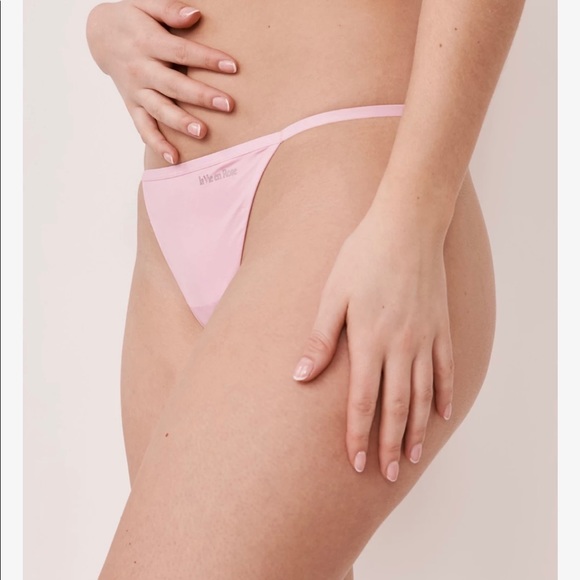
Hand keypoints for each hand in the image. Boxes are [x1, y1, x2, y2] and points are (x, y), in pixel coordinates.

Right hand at [86, 0, 238, 162]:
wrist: (100, 36)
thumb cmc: (132, 20)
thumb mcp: (145, 5)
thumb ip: (169, 10)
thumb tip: (195, 14)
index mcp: (147, 42)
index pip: (181, 52)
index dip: (207, 59)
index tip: (233, 67)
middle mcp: (141, 69)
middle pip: (173, 85)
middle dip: (200, 96)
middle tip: (227, 105)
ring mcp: (136, 91)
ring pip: (159, 109)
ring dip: (180, 123)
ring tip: (202, 133)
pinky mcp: (133, 106)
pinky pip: (144, 128)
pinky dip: (157, 144)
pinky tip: (174, 158)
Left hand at [292, 202, 453, 481]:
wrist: (406, 226)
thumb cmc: (363, 256)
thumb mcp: (332, 294)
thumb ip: (320, 338)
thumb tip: (301, 376)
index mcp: (369, 340)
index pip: (363, 400)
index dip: (358, 434)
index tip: (354, 462)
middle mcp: (400, 346)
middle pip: (395, 406)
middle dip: (388, 443)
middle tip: (386, 473)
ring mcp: (425, 337)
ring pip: (422, 394)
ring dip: (415, 429)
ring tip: (411, 456)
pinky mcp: (441, 326)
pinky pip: (446, 368)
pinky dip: (445, 394)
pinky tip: (442, 415)